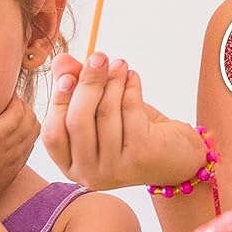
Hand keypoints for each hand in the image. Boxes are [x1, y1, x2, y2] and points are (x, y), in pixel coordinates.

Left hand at [0, 97, 39, 203]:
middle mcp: (17, 154)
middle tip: (1, 104)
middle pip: (32, 126)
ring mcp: (11, 142)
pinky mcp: (0, 132)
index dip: (19, 127)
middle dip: (21, 113)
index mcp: (12, 167)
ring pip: (28, 115)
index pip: (27, 140)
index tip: (2, 119)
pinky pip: (18, 108)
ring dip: (16, 103)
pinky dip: (11, 99)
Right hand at [41, 53, 204, 189]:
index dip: (58, 101)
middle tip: (98, 57)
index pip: (52, 133)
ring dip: (113, 82)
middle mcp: (89, 173)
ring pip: (106, 113)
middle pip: (78, 121)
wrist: (178, 156)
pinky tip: (133, 77)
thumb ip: (78, 88)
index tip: (69, 74)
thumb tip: (61, 61)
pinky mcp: (140, 156)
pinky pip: (130, 111)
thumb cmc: (134, 132)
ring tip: (120, 64)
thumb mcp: (102, 111)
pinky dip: (131, 89)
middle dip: (88, 84)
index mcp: (71, 165)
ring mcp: (114, 168)